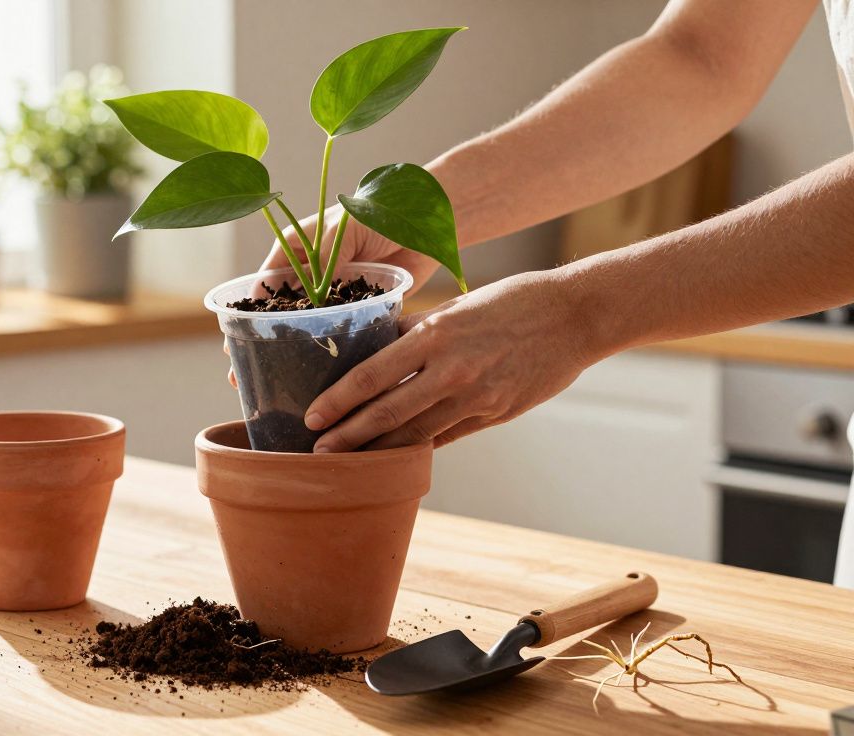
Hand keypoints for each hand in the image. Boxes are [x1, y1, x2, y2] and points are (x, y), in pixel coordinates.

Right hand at [229, 203, 445, 388]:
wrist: (426, 218)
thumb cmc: (380, 211)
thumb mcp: (342, 230)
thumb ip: (324, 261)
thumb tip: (312, 301)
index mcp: (296, 251)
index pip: (263, 288)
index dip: (247, 317)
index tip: (233, 344)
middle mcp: (311, 274)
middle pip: (280, 314)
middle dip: (262, 344)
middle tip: (244, 375)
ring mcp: (335, 292)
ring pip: (308, 328)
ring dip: (294, 354)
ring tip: (275, 385)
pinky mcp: (362, 306)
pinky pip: (341, 332)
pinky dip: (331, 351)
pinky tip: (321, 378)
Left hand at [304, 270, 597, 449]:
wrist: (575, 316)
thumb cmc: (511, 302)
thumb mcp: (456, 306)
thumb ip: (415, 332)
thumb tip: (373, 349)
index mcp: (435, 334)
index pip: (371, 375)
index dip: (338, 401)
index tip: (312, 416)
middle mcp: (450, 370)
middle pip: (386, 413)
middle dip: (347, 437)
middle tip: (317, 452)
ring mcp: (475, 398)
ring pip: (414, 434)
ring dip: (377, 451)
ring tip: (348, 461)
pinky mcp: (494, 415)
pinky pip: (446, 437)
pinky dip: (418, 449)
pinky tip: (395, 458)